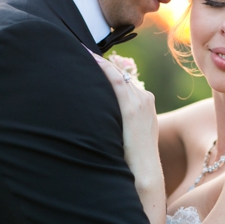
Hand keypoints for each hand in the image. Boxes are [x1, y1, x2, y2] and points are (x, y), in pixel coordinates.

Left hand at [89, 51, 159, 182]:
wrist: (145, 172)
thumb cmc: (132, 159)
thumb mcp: (126, 135)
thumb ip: (117, 121)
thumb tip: (99, 118)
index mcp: (145, 104)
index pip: (125, 79)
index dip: (106, 68)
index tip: (90, 60)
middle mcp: (145, 98)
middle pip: (120, 73)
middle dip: (100, 62)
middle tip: (80, 51)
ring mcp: (140, 102)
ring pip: (117, 73)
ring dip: (98, 62)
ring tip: (79, 51)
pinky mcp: (132, 108)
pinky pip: (116, 80)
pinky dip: (102, 68)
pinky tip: (88, 60)